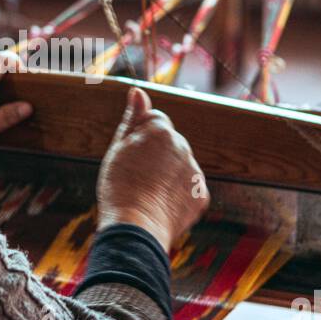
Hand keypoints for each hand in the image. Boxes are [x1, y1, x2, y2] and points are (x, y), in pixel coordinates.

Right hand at [96, 87, 209, 251]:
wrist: (135, 228)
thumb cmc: (120, 186)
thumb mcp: (119, 148)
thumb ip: (133, 118)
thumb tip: (137, 91)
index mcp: (162, 131)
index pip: (155, 121)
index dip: (140, 137)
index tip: (130, 155)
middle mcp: (183, 147)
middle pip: (170, 144)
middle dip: (157, 155)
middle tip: (136, 176)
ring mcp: (195, 172)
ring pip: (180, 166)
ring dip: (168, 174)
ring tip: (148, 193)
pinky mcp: (201, 196)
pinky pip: (189, 189)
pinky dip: (178, 195)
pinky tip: (160, 205)